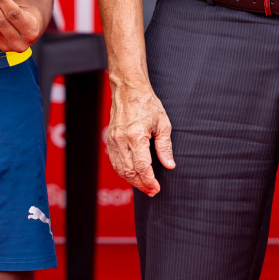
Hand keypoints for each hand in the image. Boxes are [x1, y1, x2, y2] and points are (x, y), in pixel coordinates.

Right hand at [106, 81, 174, 195]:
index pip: (141, 167)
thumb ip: (165, 146)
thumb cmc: (146, 103)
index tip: (156, 188)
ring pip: (120, 169)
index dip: (149, 181)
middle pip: (129, 171)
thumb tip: (169, 164)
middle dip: (141, 184)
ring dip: (132, 180)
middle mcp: (121, 139)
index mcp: (135, 135)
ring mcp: (112, 139)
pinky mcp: (109, 139)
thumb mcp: (163, 123)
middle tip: (152, 190)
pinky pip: (114, 161)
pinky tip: (132, 174)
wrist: (128, 89)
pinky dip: (123, 171)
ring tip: (144, 185)